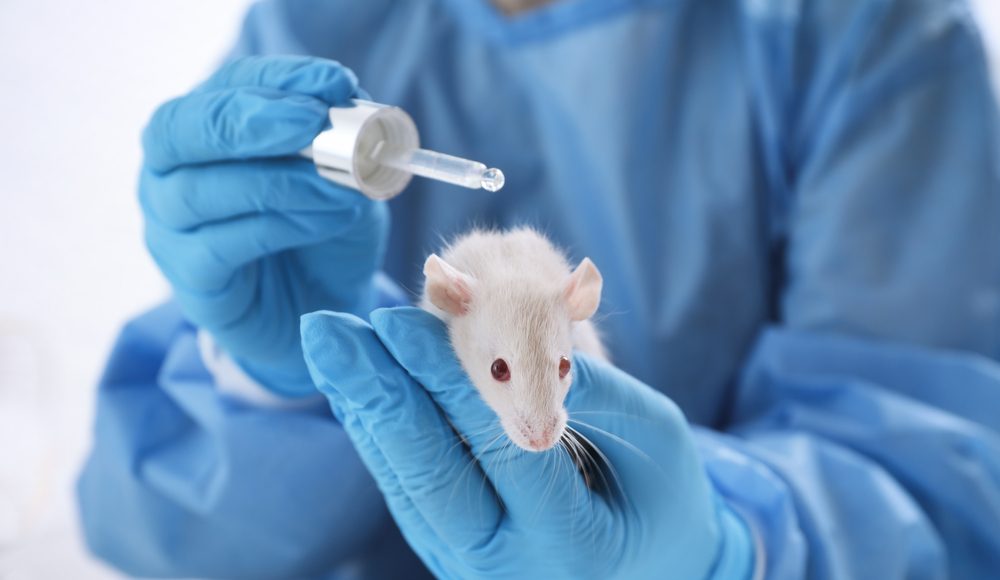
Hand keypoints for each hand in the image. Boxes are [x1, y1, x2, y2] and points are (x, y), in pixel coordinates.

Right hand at [140, 56, 388, 395]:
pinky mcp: (190, 281)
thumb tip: (347, 99)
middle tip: (310, 123)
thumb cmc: (323, 231)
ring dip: (275, 181)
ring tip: (338, 187)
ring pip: (197, 191)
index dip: (278, 81)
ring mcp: (168, 229)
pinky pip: (218, 246)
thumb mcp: (345, 176)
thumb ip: (343, 141)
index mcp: (203, 130)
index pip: (225, 86)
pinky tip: (323, 221)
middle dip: (248, 121)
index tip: (334, 83)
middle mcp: (167, 173)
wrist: (322, 308)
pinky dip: (276, 226)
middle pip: (178, 130)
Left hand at [300, 307, 753, 578]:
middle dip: (375, 393)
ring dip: (366, 411)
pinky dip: (383, 438)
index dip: (441, 379)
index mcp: (570, 543)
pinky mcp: (454, 554)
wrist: (656, 572)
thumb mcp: (656, 439)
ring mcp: (473, 568)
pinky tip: (360, 391)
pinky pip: (411, 494)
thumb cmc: (664, 498)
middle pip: (429, 474)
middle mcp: (509, 568)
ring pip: (407, 485)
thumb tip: (522, 332)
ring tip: (334, 349)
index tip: (394, 319)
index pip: (496, 446)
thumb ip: (597, 391)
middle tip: (328, 331)